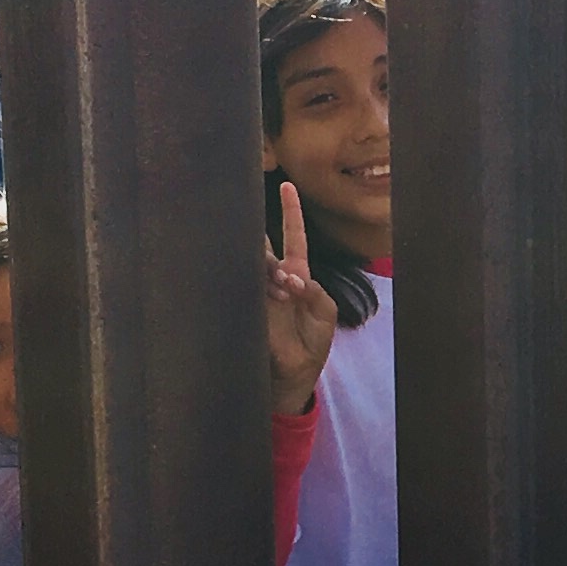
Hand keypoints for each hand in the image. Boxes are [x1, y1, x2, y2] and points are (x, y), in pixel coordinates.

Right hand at [262, 179, 338, 416]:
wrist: (293, 379)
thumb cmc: (311, 346)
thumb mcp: (324, 316)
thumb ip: (314, 293)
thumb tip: (292, 277)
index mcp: (297, 277)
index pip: (293, 238)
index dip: (290, 212)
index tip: (286, 185)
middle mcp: (274, 280)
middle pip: (265, 248)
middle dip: (265, 244)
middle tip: (277, 268)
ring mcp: (258, 294)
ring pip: (253, 265)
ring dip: (267, 273)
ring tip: (281, 294)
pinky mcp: (246, 310)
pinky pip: (242, 289)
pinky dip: (250, 285)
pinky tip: (260, 289)